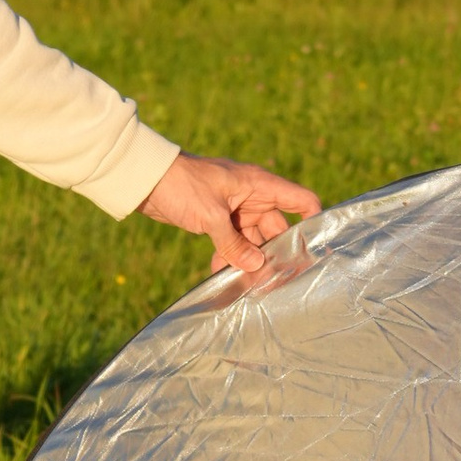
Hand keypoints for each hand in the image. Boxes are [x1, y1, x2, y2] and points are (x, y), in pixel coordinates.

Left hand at [139, 150, 320, 277]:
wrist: (145, 178)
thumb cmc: (182, 185)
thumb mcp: (210, 216)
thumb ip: (234, 244)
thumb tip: (256, 267)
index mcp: (258, 185)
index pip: (300, 200)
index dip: (312, 221)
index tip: (315, 248)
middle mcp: (252, 196)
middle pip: (277, 227)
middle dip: (275, 252)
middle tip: (277, 279)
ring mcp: (235, 208)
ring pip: (253, 238)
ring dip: (249, 258)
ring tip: (248, 282)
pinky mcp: (217, 219)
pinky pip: (232, 241)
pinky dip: (229, 256)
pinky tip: (220, 273)